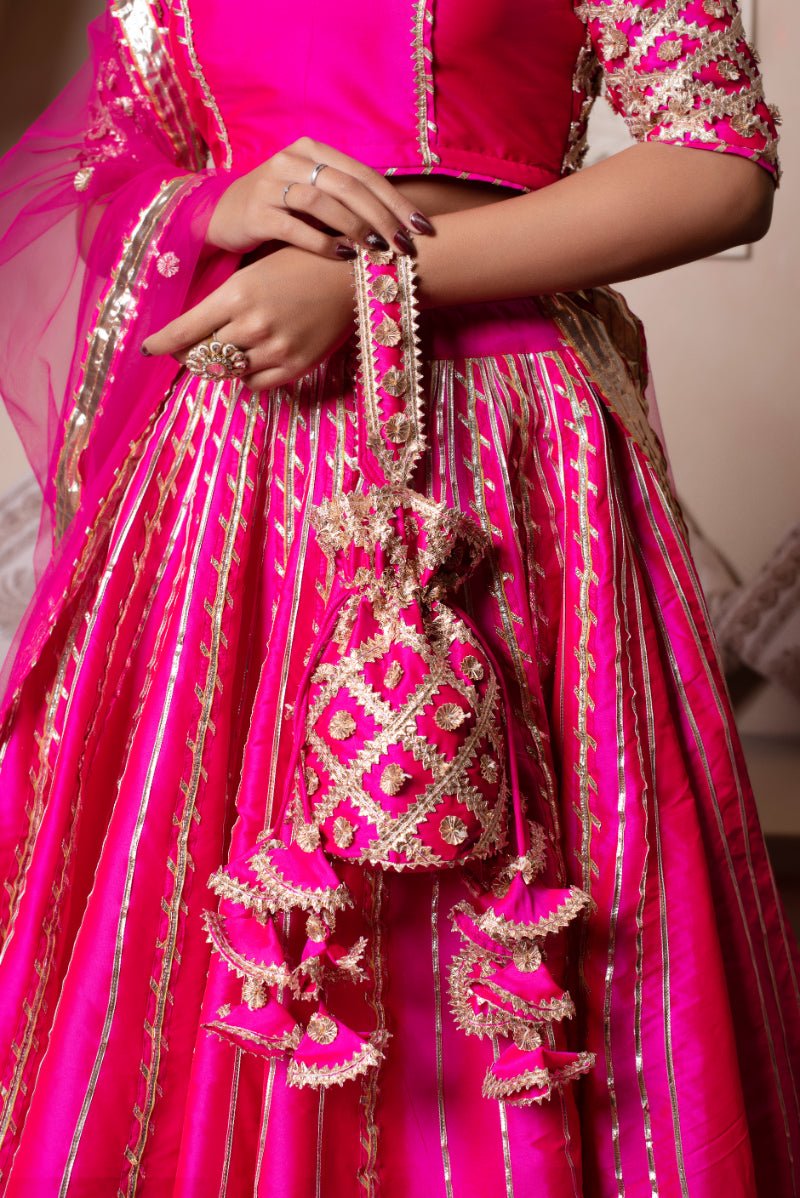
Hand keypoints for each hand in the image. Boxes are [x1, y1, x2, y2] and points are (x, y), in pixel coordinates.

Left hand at [141, 245, 355, 391]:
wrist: (353, 273)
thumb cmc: (302, 262)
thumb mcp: (256, 271)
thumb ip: (227, 301)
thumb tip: (198, 329)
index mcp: (237, 294)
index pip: (185, 331)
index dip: (162, 344)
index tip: (148, 350)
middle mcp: (252, 325)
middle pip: (203, 355)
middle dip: (191, 354)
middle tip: (188, 350)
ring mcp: (274, 349)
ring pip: (229, 371)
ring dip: (222, 363)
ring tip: (227, 350)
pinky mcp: (295, 366)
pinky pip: (255, 384)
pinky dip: (248, 375)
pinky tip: (253, 360)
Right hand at [206, 136, 434, 258]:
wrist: (220, 216)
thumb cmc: (277, 210)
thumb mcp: (311, 196)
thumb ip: (345, 200)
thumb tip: (398, 223)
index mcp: (313, 150)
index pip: (364, 174)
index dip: (396, 201)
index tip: (422, 228)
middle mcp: (292, 160)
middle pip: (349, 186)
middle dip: (383, 217)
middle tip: (405, 245)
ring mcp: (271, 184)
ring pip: (323, 202)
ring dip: (356, 227)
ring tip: (378, 250)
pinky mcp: (256, 212)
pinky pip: (295, 226)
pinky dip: (323, 242)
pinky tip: (344, 257)